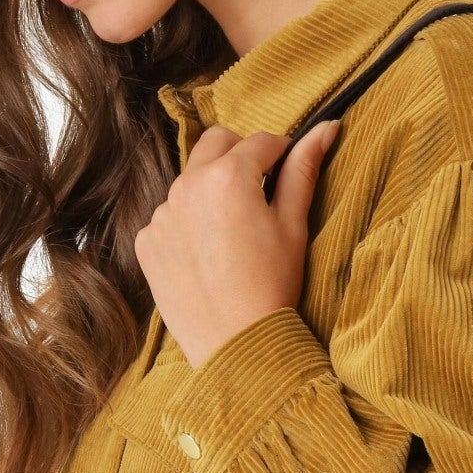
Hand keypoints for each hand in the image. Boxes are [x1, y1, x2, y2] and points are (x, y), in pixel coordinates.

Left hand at [134, 117, 341, 367]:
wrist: (235, 345)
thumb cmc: (271, 286)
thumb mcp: (294, 225)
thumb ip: (303, 169)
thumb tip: (326, 127)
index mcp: (229, 176)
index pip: (261, 141)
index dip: (282, 152)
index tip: (289, 171)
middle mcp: (187, 186)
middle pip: (217, 143)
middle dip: (241, 154)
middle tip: (260, 190)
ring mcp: (161, 214)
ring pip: (190, 179)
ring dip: (212, 189)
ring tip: (233, 231)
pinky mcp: (146, 241)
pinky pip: (170, 215)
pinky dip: (189, 222)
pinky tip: (208, 254)